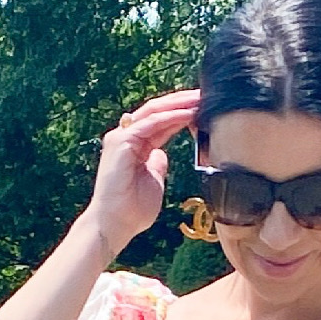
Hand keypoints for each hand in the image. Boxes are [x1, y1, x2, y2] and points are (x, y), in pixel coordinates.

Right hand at [87, 88, 201, 258]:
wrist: (115, 224)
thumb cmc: (132, 210)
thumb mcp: (153, 181)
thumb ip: (157, 165)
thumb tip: (162, 154)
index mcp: (133, 145)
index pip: (159, 121)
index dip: (180, 112)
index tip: (202, 108)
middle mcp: (126, 136)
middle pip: (157, 110)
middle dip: (181, 101)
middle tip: (205, 95)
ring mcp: (122, 137)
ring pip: (154, 111)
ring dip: (179, 103)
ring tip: (200, 99)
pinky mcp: (122, 142)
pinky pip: (151, 123)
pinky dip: (171, 116)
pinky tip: (188, 113)